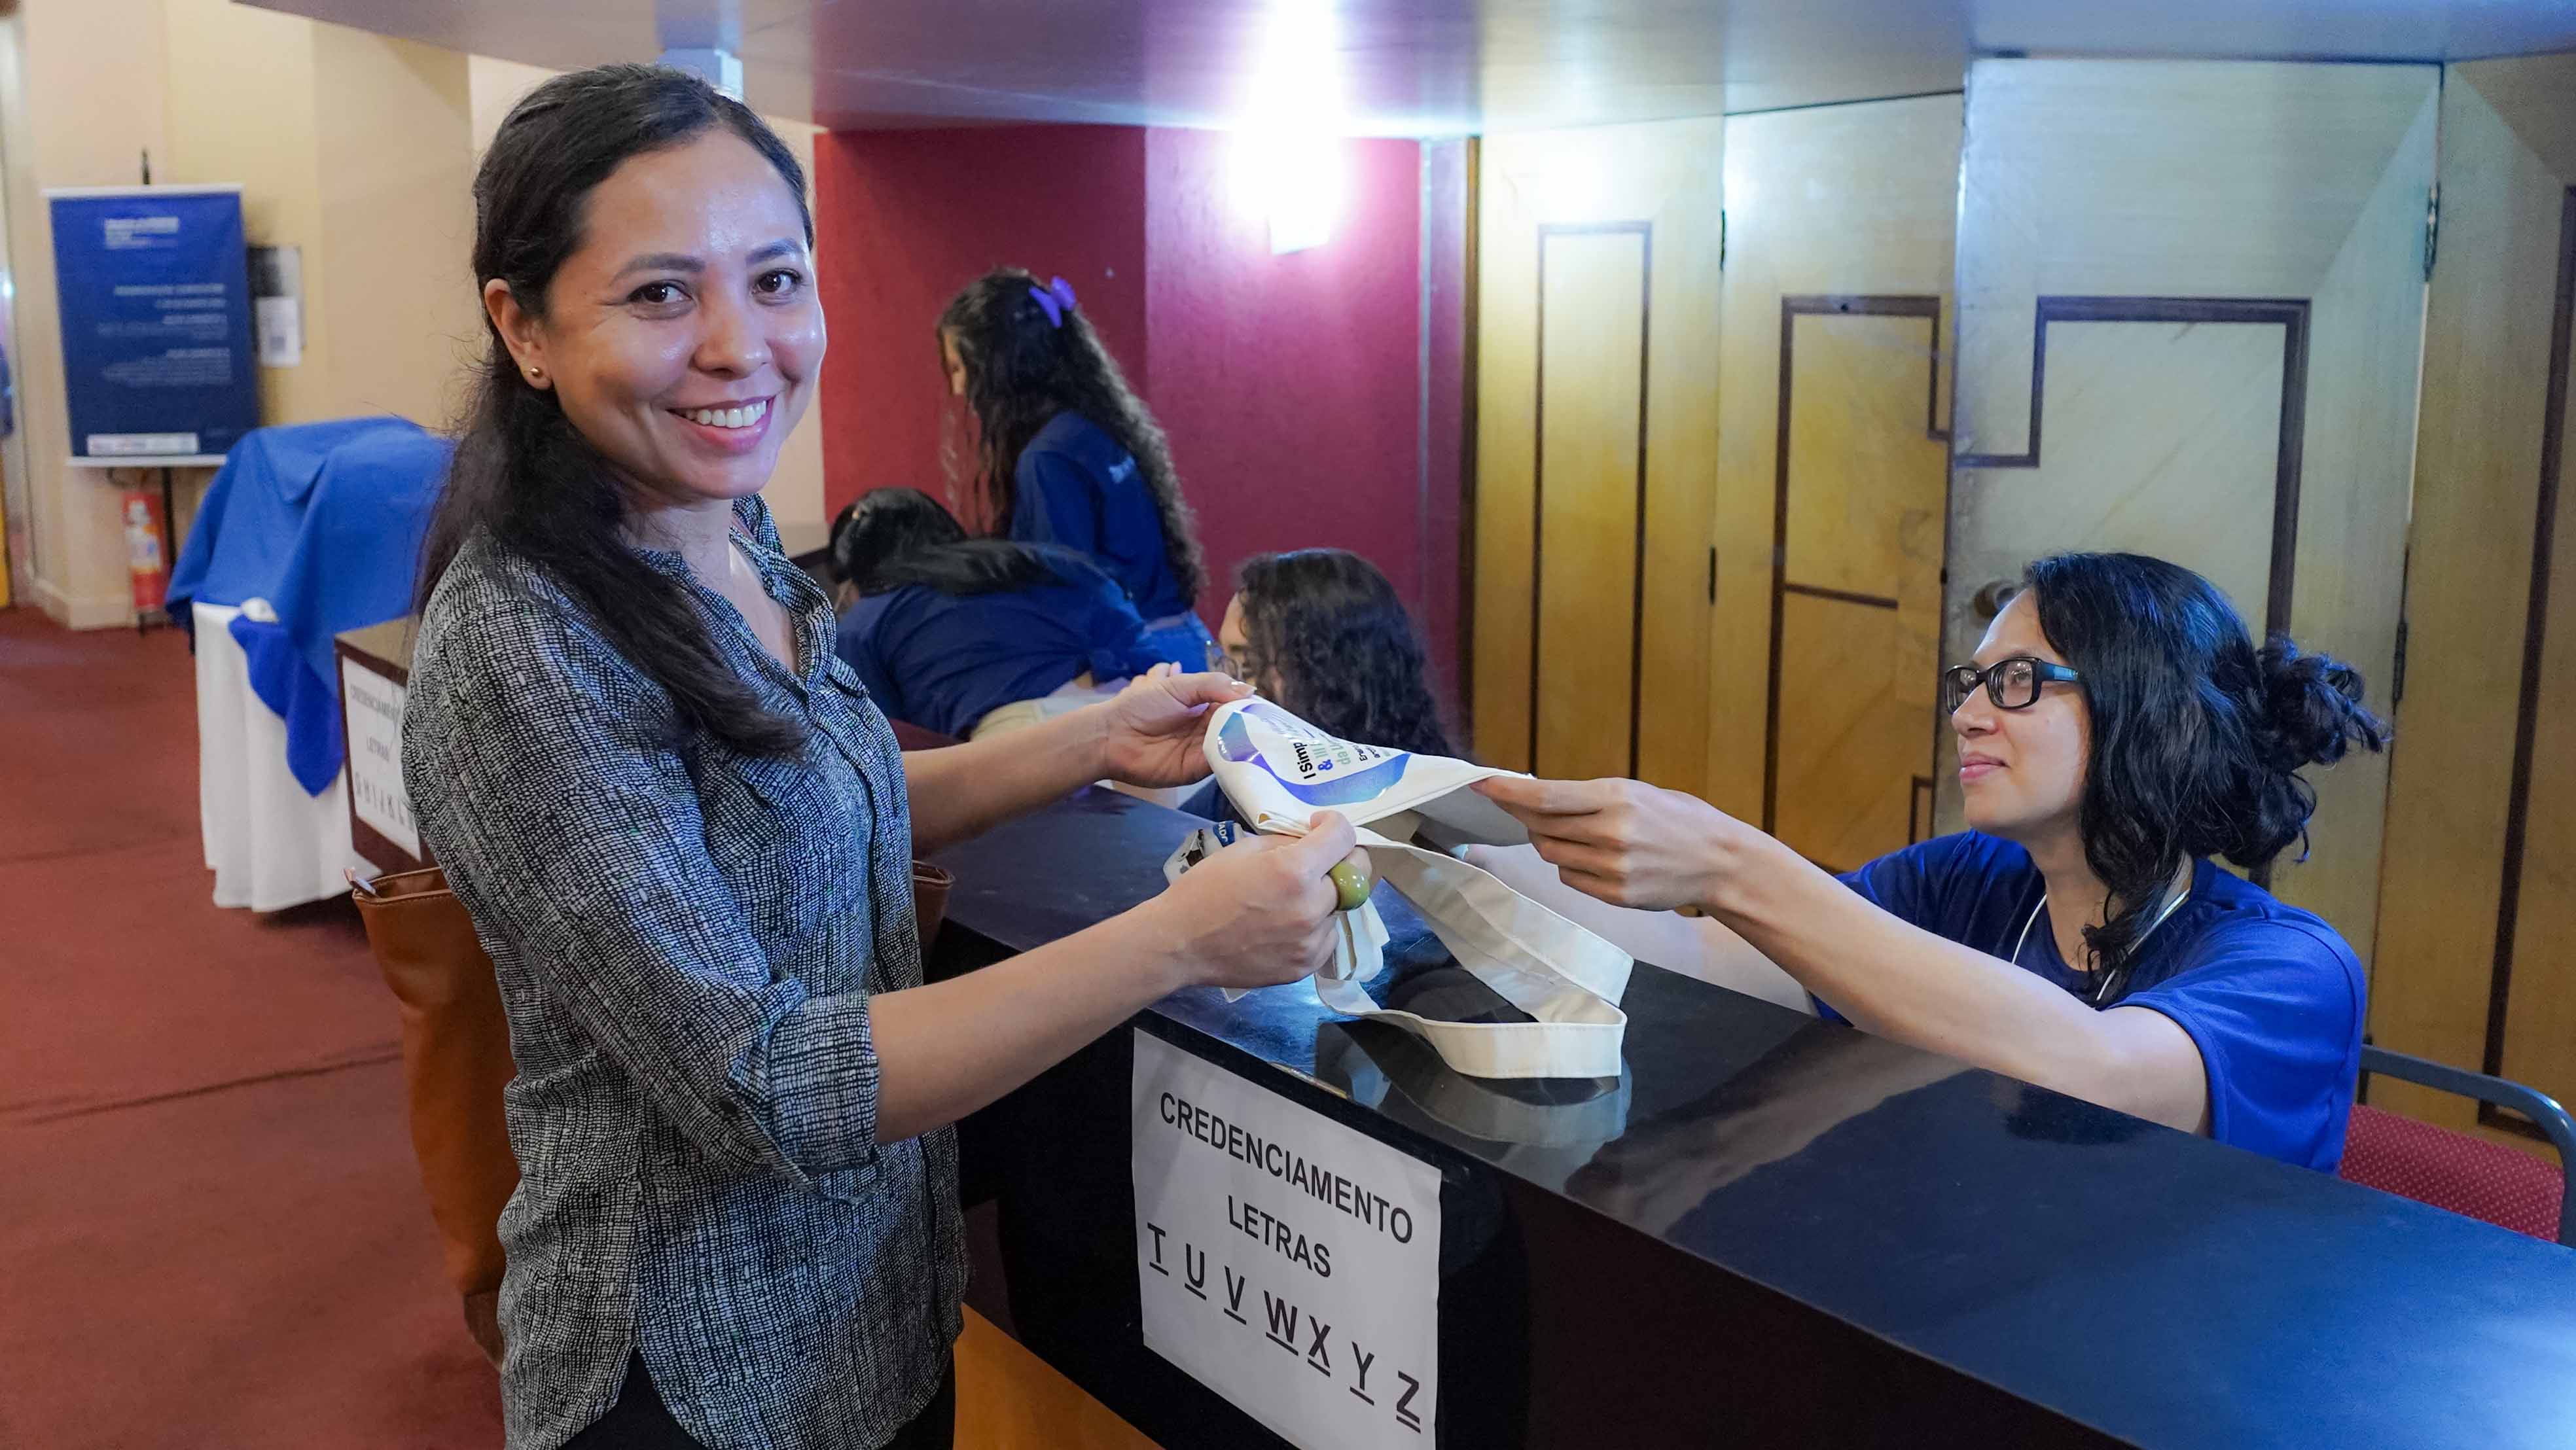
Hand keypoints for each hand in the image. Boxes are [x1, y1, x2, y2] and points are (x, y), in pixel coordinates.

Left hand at [1088, 665, 1254, 786]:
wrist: (1111, 735)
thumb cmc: (1141, 705)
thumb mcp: (1179, 685)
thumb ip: (1214, 685)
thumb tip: (1250, 691)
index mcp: (1203, 705)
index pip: (1234, 705)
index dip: (1250, 705)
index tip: (1269, 707)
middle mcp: (1206, 728)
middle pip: (1238, 727)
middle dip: (1254, 725)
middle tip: (1272, 724)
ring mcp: (1202, 749)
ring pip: (1233, 745)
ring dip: (1247, 741)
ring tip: (1264, 736)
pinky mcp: (1195, 770)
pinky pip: (1219, 763)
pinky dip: (1232, 758)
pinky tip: (1244, 750)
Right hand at [1148, 812, 1367, 992]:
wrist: (1179, 944)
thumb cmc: (1204, 890)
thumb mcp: (1243, 849)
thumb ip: (1286, 842)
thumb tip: (1312, 841)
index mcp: (1294, 871)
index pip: (1344, 837)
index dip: (1334, 825)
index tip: (1321, 827)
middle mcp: (1311, 907)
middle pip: (1356, 873)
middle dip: (1340, 859)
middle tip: (1318, 860)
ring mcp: (1311, 942)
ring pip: (1341, 907)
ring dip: (1326, 896)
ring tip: (1293, 898)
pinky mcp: (1305, 966)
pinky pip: (1328, 936)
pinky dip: (1317, 926)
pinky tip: (1288, 923)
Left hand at [1473, 775, 1739, 911]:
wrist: (1721, 861)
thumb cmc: (1677, 819)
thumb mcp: (1638, 793)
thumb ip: (1590, 798)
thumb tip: (1537, 799)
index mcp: (1616, 798)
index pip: (1544, 797)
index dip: (1506, 792)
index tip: (1480, 783)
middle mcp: (1611, 833)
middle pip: (1540, 827)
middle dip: (1527, 817)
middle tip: (1527, 809)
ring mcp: (1612, 868)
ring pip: (1552, 855)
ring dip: (1551, 842)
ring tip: (1579, 833)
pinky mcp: (1616, 895)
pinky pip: (1571, 878)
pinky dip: (1572, 866)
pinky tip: (1596, 857)